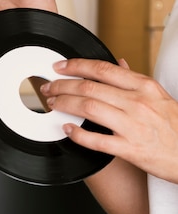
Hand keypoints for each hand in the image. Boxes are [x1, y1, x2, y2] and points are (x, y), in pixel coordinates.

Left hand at [41, 58, 177, 182]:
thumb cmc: (176, 127)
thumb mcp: (159, 96)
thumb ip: (135, 81)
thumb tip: (118, 64)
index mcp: (144, 87)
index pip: (102, 69)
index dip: (76, 66)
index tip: (60, 67)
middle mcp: (137, 103)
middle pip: (90, 87)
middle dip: (62, 86)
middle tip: (49, 88)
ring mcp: (133, 126)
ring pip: (89, 108)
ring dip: (65, 104)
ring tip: (53, 104)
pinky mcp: (130, 149)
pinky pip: (97, 140)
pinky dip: (78, 134)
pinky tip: (67, 130)